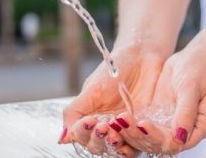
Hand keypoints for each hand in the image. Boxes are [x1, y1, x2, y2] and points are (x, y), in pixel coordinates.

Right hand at [60, 42, 167, 156]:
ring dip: (115, 145)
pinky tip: (134, 133)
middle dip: (98, 140)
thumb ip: (75, 112)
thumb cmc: (115, 69)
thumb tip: (62, 138)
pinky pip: (139, 144)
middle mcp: (106, 127)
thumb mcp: (92, 88)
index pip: (81, 136)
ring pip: (117, 149)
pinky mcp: (143, 129)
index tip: (90, 121)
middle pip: (98, 146)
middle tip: (103, 127)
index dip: (83, 132)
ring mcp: (125, 129)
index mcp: (90, 118)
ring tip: (116, 134)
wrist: (142, 56)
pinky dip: (135, 143)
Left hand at [118, 43, 205, 153]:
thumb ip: (186, 112)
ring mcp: (170, 125)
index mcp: (201, 127)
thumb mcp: (191, 88)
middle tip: (124, 122)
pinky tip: (117, 119)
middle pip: (160, 144)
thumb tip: (180, 137)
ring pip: (148, 139)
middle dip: (140, 136)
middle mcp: (185, 130)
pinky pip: (143, 127)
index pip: (177, 143)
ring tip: (117, 121)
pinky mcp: (158, 117)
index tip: (143, 124)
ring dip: (131, 133)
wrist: (193, 57)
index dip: (158, 138)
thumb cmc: (198, 69)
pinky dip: (130, 126)